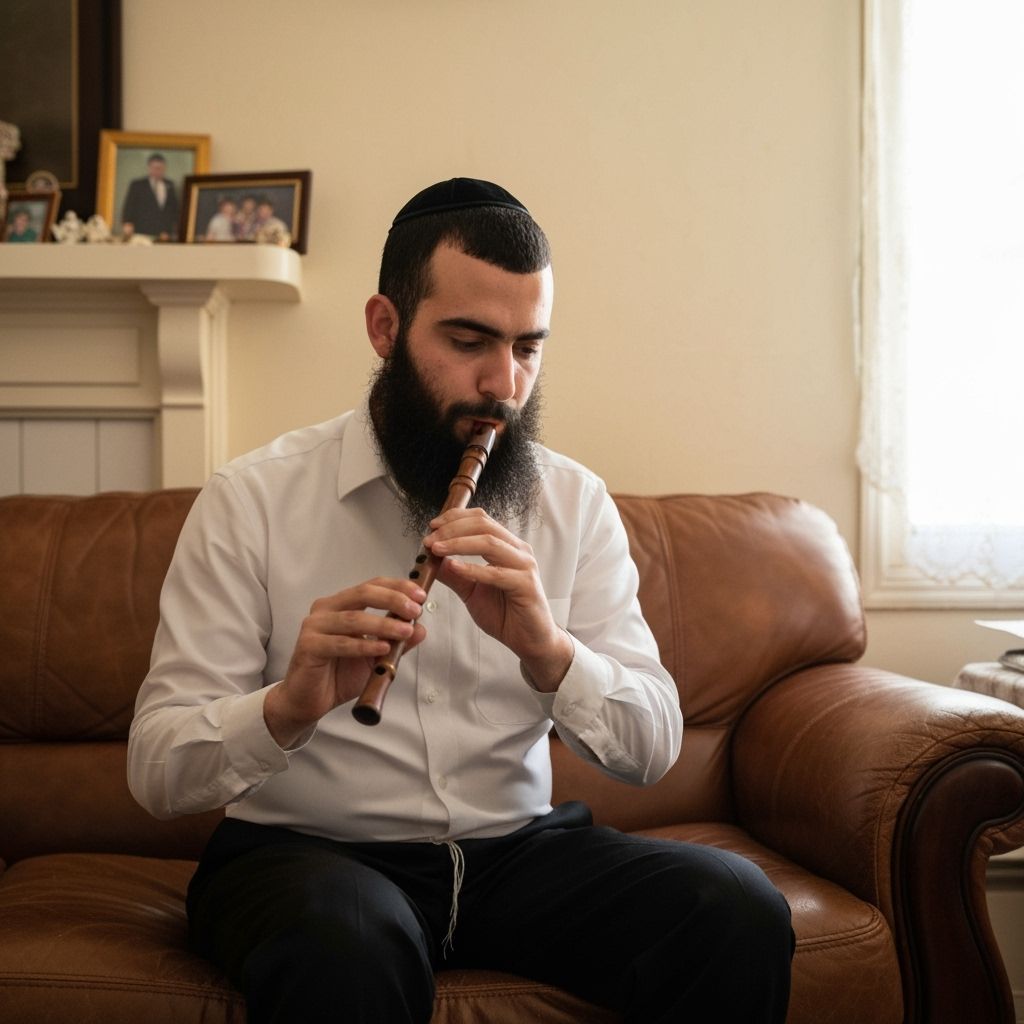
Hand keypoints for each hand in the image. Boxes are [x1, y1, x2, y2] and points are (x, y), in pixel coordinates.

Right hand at [264, 578, 426, 746]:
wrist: (310, 700)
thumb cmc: (339, 675)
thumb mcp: (376, 657)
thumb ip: (397, 642)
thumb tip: (421, 629)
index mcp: (341, 605)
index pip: (372, 586)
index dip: (397, 587)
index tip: (420, 596)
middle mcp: (326, 609)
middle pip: (363, 594)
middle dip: (393, 600)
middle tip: (414, 611)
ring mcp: (315, 626)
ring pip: (354, 619)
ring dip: (383, 625)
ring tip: (405, 631)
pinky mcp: (308, 646)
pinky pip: (341, 643)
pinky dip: (364, 645)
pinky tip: (382, 648)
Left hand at [424, 508, 572, 690]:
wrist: (529, 640)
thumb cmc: (504, 613)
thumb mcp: (471, 591)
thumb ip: (454, 575)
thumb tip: (433, 559)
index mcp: (507, 546)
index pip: (480, 519)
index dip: (454, 518)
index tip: (432, 527)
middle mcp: (518, 551)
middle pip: (483, 525)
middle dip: (452, 529)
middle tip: (430, 540)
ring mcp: (524, 566)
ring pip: (489, 543)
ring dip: (458, 543)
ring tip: (437, 549)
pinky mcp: (525, 585)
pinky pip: (496, 573)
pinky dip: (473, 568)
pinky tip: (455, 568)